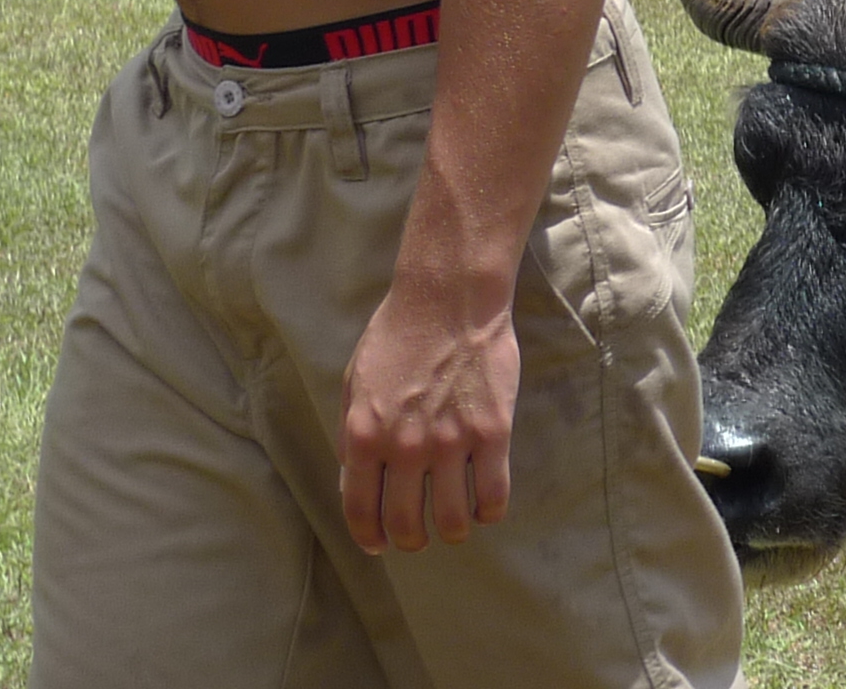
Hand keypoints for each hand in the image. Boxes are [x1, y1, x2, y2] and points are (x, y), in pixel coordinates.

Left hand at [338, 279, 519, 552]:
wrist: (449, 299)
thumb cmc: (398, 335)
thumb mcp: (355, 383)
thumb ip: (352, 433)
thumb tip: (355, 478)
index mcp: (364, 435)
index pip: (360, 509)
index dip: (369, 536)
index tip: (378, 545)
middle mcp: (404, 447)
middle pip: (406, 523)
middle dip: (410, 541)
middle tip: (418, 538)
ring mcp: (451, 443)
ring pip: (453, 520)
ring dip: (451, 532)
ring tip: (455, 525)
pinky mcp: (493, 433)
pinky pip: (493, 495)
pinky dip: (488, 512)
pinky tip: (485, 507)